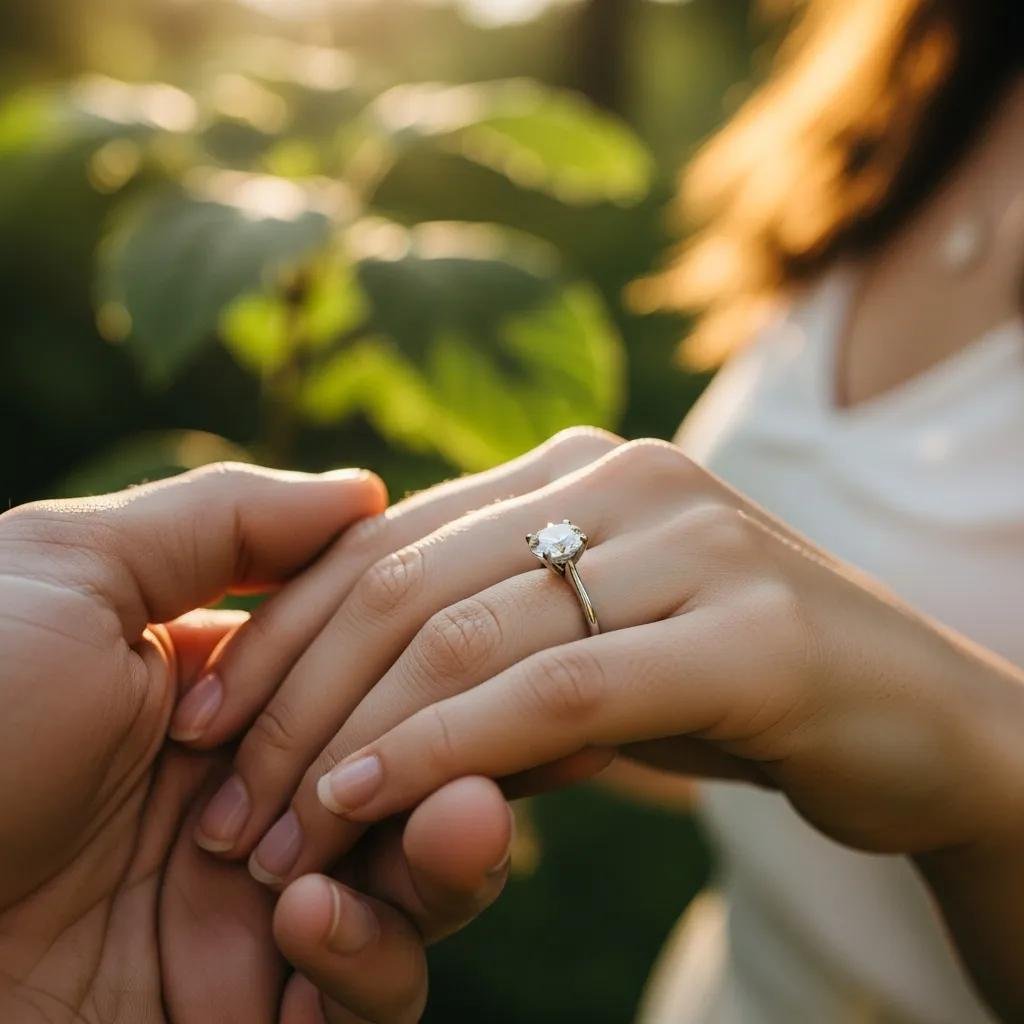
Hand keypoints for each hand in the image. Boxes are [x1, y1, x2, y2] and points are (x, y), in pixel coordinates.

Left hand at [0, 464, 512, 1023]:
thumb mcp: (76, 572)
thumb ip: (226, 522)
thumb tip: (367, 490)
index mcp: (229, 695)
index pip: (384, 677)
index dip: (461, 670)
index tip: (539, 648)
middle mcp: (256, 798)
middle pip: (419, 786)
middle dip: (480, 771)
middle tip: (523, 757)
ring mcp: (254, 915)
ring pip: (418, 897)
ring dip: (452, 865)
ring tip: (456, 826)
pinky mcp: (243, 1018)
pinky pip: (363, 1000)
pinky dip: (369, 962)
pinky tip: (310, 923)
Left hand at [180, 436, 1022, 887]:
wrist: (917, 716)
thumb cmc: (735, 684)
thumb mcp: (598, 651)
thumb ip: (495, 651)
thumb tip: (366, 706)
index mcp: (577, 465)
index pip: (383, 540)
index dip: (279, 630)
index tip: (206, 718)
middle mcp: (627, 477)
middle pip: (406, 582)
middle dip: (294, 697)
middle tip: (224, 803)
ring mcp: (694, 543)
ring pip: (469, 634)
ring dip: (352, 740)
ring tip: (274, 833)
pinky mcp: (748, 634)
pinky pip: (559, 689)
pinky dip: (449, 750)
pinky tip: (372, 803)